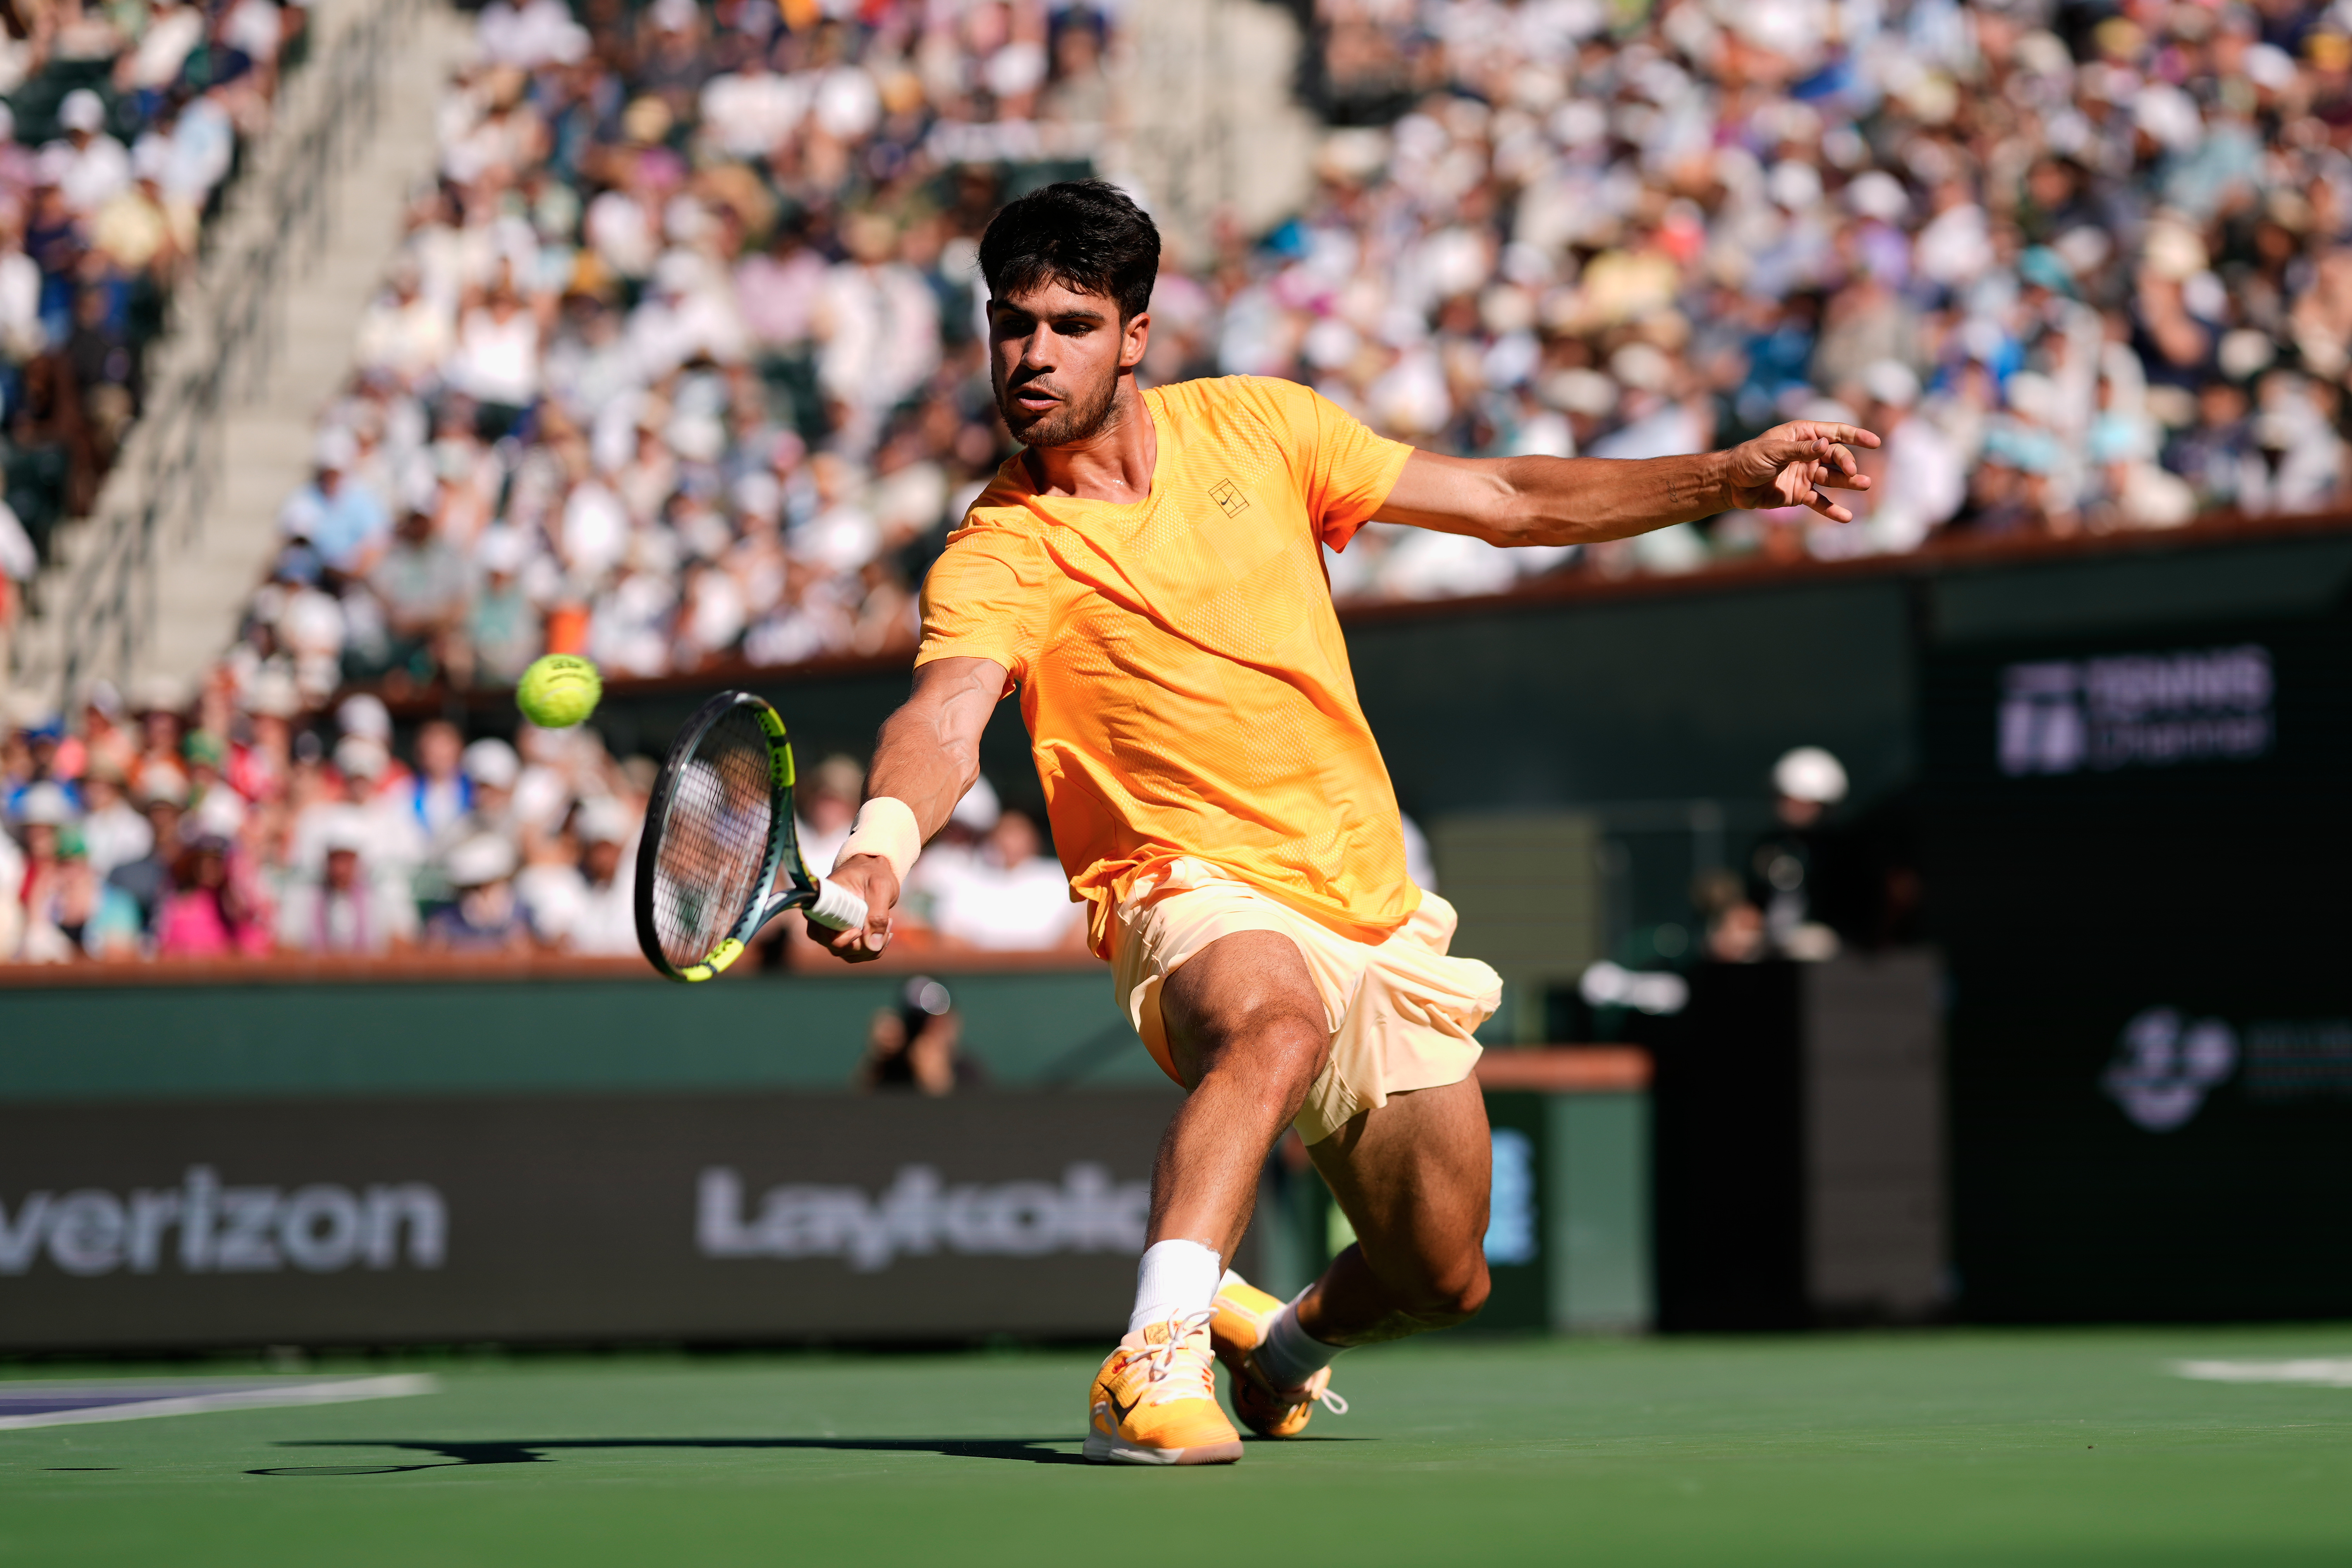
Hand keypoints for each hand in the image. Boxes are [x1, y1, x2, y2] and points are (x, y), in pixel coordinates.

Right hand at [818, 852, 897, 962]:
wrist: (874, 870)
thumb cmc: (874, 873)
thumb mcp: (880, 887)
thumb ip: (877, 914)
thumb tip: (872, 945)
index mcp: (823, 902)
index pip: (820, 932)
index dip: (842, 939)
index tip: (860, 930)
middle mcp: (822, 918)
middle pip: (836, 947)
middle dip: (865, 943)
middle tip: (885, 922)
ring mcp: (832, 929)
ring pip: (848, 954)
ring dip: (872, 946)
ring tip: (887, 923)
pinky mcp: (844, 936)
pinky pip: (856, 953)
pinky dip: (874, 948)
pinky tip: (886, 933)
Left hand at [1721, 421, 1881, 522]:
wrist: (1731, 484)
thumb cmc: (1748, 460)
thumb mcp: (1773, 451)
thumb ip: (1800, 449)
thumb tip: (1826, 444)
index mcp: (1803, 435)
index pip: (1834, 433)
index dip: (1856, 436)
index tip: (1875, 442)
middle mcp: (1808, 454)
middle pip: (1836, 456)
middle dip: (1847, 463)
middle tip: (1853, 474)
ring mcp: (1806, 474)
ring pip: (1833, 478)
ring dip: (1849, 482)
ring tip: (1864, 485)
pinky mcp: (1800, 494)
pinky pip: (1820, 502)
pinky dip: (1832, 509)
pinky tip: (1846, 517)